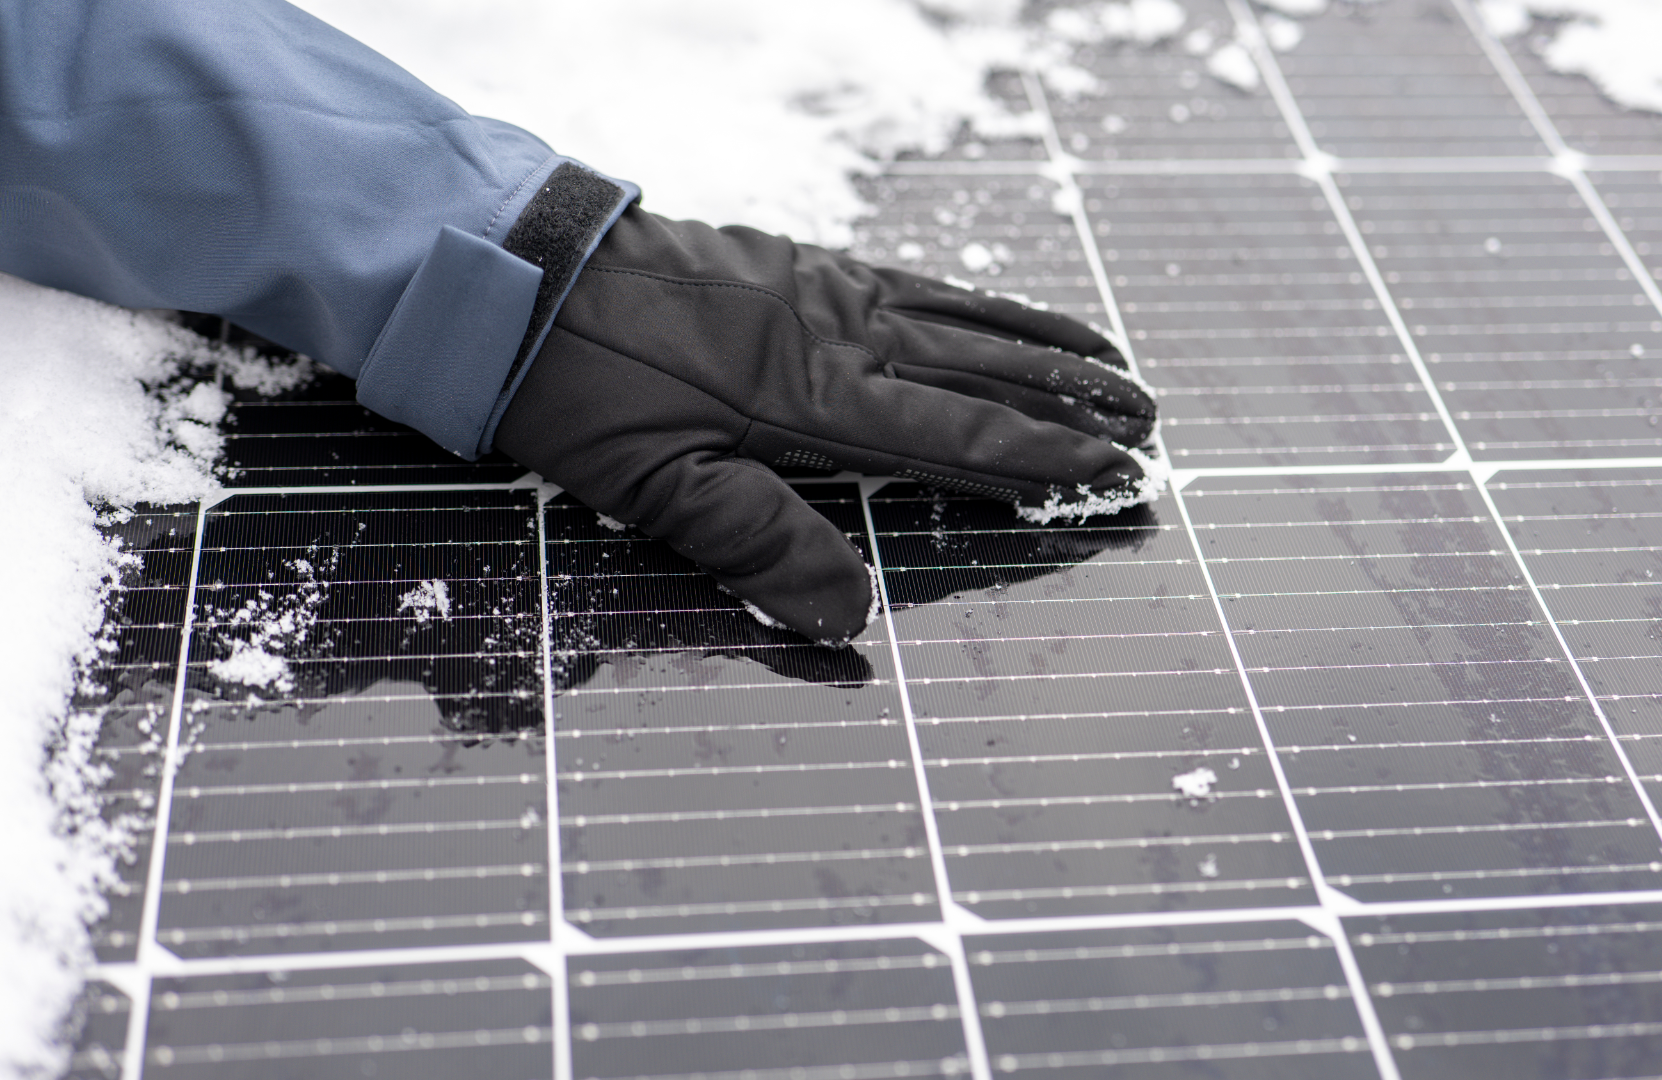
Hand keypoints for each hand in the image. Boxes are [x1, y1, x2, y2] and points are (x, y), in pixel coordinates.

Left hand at [494, 206, 1158, 643]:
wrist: (515, 272)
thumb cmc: (578, 388)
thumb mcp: (653, 489)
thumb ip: (759, 546)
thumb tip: (849, 617)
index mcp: (816, 398)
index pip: (960, 431)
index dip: (1044, 454)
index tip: (1115, 466)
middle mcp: (837, 334)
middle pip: (979, 367)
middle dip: (1068, 393)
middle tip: (1146, 410)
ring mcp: (817, 289)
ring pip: (954, 317)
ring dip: (1034, 338)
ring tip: (1103, 352)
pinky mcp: (790, 261)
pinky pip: (905, 280)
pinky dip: (965, 297)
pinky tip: (983, 309)